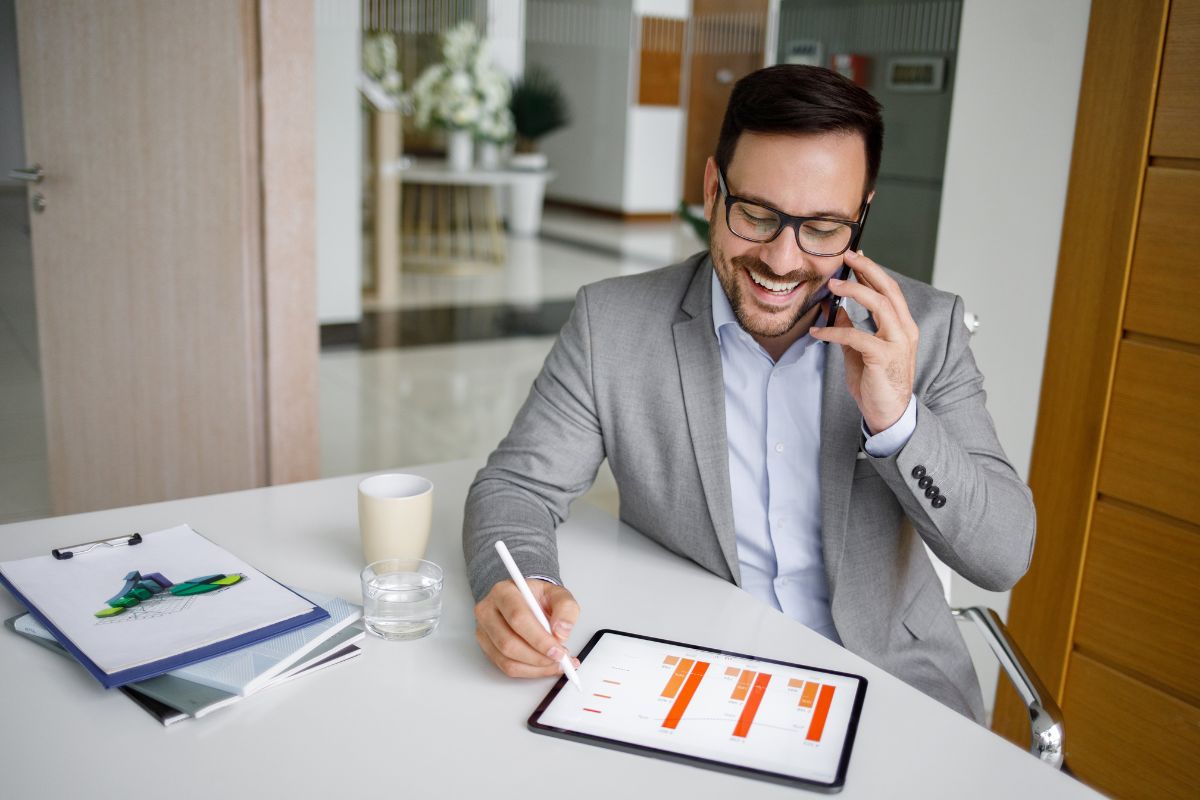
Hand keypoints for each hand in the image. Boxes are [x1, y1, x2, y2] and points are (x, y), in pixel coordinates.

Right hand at [474, 579, 580, 677]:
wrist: (527, 601)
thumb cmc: (538, 598)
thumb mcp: (558, 594)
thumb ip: (566, 609)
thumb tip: (561, 632)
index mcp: (504, 592)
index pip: (518, 618)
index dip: (539, 638)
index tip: (558, 650)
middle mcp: (488, 611)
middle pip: (508, 642)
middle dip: (538, 656)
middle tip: (560, 658)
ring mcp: (485, 631)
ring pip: (507, 659)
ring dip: (536, 666)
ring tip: (556, 662)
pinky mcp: (487, 648)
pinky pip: (506, 667)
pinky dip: (530, 671)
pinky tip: (545, 666)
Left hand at [809, 249, 917, 432]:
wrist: (889, 414)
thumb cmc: (877, 383)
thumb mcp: (860, 351)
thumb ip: (851, 328)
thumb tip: (835, 308)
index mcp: (902, 327)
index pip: (889, 291)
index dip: (872, 272)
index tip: (855, 257)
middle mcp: (905, 331)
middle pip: (889, 289)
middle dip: (868, 269)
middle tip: (848, 256)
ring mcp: (897, 343)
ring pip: (879, 305)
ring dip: (854, 291)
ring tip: (833, 284)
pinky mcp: (884, 357)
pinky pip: (857, 336)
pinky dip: (835, 330)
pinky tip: (818, 330)